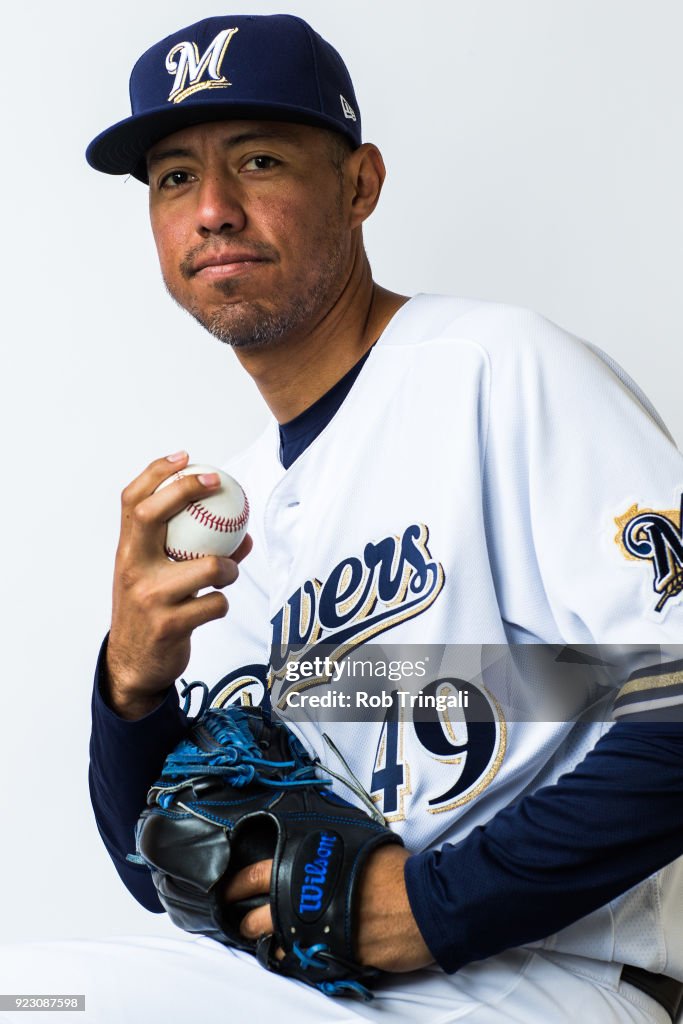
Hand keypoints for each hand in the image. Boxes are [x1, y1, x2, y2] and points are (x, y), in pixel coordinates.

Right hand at [106, 451, 251, 718]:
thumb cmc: (150, 610)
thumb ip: (190, 551)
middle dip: (186, 490)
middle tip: (216, 484)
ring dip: (228, 569)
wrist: (132, 665)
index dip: (156, 472)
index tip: (186, 457)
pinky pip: (216, 603)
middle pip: (153, 514)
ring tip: (226, 573)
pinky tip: (214, 605)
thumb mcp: (155, 576)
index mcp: (126, 551)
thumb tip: (244, 535)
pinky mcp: (169, 625)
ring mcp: (150, 597)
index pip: (132, 500)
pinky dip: (222, 602)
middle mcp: (132, 568)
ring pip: (208, 566)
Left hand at [222, 846, 432, 973]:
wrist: (424, 904)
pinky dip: (296, 958)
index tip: (226, 890)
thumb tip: (316, 845)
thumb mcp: (357, 842)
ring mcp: (315, 932)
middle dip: (246, 922)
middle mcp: (304, 900)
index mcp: (306, 867)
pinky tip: (297, 953)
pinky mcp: (330, 958)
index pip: (257, 875)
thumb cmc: (396, 869)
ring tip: (269, 940)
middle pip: (257, 917)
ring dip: (269, 943)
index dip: (236, 884)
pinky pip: (301, 961)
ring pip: (275, 944)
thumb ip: (328, 847)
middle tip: (242, 922)